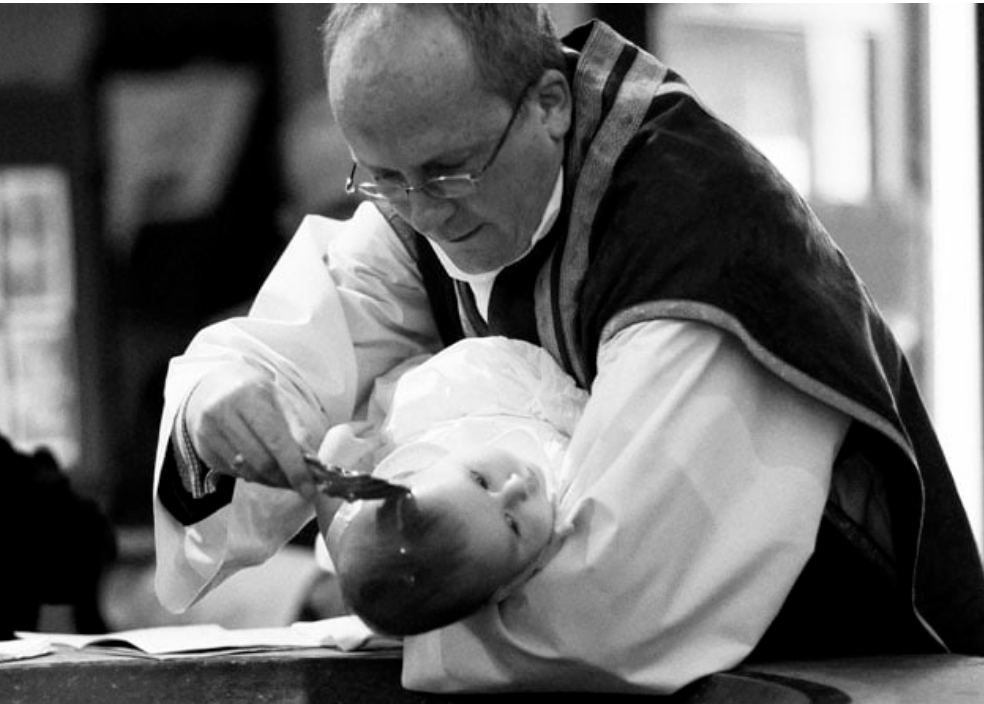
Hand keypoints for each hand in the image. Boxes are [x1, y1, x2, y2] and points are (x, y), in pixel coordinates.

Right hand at [184, 361, 315, 497]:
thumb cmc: (256, 396)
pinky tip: (262, 468)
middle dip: (285, 479)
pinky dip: (254, 476)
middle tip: (300, 485)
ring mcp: (208, 433)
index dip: (296, 469)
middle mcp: (223, 413)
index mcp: (248, 396)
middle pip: (261, 462)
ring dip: (271, 481)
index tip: (310, 489)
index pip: (277, 441)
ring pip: (247, 472)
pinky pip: (234, 474)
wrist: (214, 388)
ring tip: (284, 477)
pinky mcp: (203, 449)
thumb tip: (314, 464)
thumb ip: (298, 431)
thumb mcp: (280, 402)